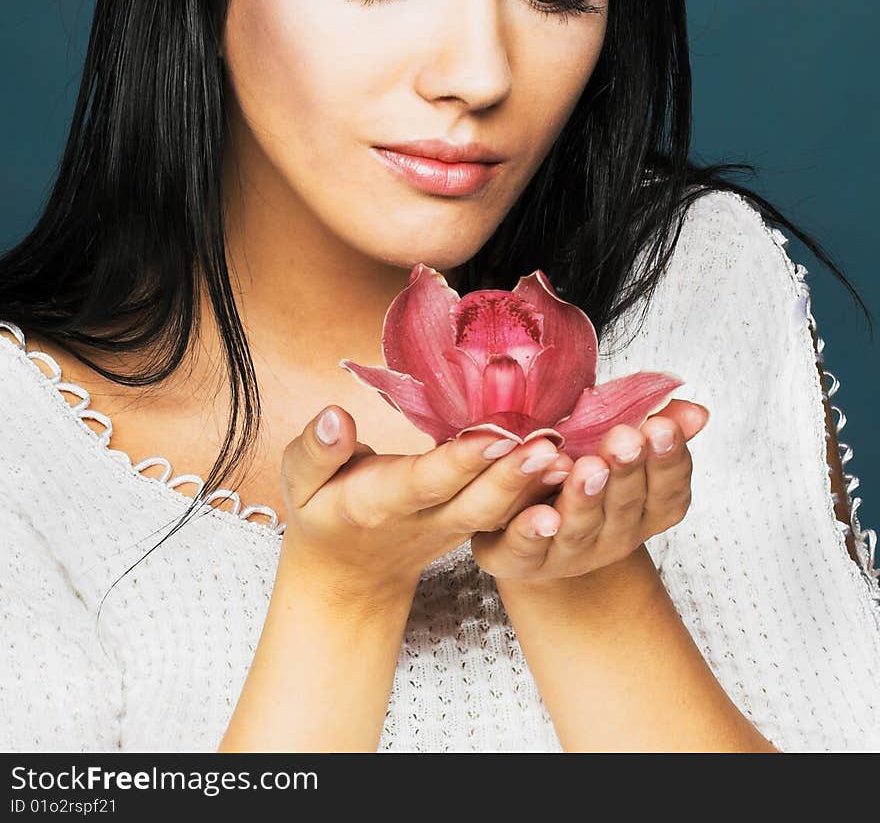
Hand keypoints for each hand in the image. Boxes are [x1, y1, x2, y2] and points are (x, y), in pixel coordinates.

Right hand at [278, 405, 599, 600]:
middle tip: (552, 446)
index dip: (460, 462)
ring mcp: (454, 527)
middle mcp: (425, 520)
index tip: (495, 434)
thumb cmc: (321, 510)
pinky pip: (510, 509)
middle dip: (514, 476)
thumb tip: (335, 416)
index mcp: (378, 504)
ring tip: (575, 456)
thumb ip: (316, 450)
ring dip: (537, 486)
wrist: (347, 574)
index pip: (424, 482)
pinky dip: (541, 491)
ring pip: (501, 510)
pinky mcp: (474, 523)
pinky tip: (576, 463)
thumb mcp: (299, 482)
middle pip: (476, 502)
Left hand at [469, 399, 708, 580]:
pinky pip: (527, 548)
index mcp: (642, 511)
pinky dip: (533, 532)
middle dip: (626, 472)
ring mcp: (568, 552)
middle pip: (624, 508)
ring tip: (587, 466)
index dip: (667, 461)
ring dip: (584, 498)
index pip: (668, 492)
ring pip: (579, 528)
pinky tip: (541, 515)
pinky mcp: (522, 560)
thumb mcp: (614, 445)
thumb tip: (696, 412)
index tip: (662, 426)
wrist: (529, 526)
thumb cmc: (576, 471)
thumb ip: (653, 426)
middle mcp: (612, 538)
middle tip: (626, 439)